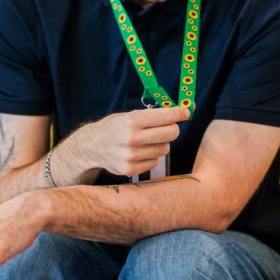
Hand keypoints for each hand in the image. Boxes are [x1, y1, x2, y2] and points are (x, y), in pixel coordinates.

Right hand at [58, 106, 188, 179]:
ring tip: (147, 141)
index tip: (186, 112)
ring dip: (160, 144)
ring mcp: (131, 156)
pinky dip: (151, 156)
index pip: (167, 116)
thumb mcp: (130, 115)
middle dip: (173, 129)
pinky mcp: (130, 169)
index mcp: (132, 120)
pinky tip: (139, 152)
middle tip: (168, 127)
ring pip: (164, 149)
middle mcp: (131, 138)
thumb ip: (156, 114)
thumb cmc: (116, 127)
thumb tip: (187, 110)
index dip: (180, 113)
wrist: (92, 146)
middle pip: (171, 134)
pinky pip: (154, 162)